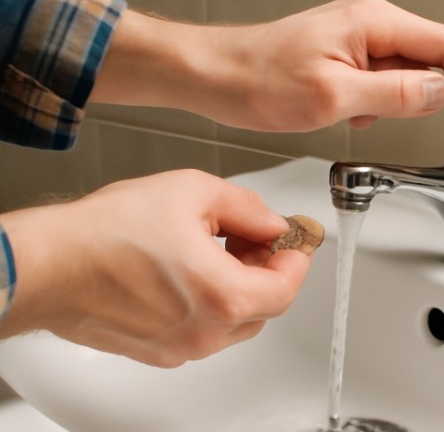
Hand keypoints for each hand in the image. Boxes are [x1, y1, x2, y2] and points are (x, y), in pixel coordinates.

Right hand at [0, 170, 310, 366]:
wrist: (47, 264)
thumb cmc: (105, 232)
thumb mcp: (192, 192)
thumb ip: (246, 207)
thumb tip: (270, 222)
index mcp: (222, 296)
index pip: (287, 288)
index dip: (297, 259)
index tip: (296, 241)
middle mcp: (205, 331)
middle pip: (265, 307)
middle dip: (268, 270)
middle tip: (256, 238)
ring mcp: (180, 346)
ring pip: (236, 320)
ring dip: (241, 286)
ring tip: (218, 249)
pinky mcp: (158, 351)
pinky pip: (204, 329)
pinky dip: (212, 302)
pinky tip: (192, 271)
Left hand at [91, 0, 443, 129]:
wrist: (215, 75)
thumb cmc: (258, 79)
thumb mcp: (334, 96)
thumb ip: (395, 93)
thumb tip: (441, 91)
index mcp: (373, 23)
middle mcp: (369, 23)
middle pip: (428, 57)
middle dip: (431, 94)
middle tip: (429, 125)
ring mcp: (356, 38)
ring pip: (403, 73)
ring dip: (396, 102)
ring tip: (361, 117)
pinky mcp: (344, 55)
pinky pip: (379, 79)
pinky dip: (376, 102)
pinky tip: (350, 114)